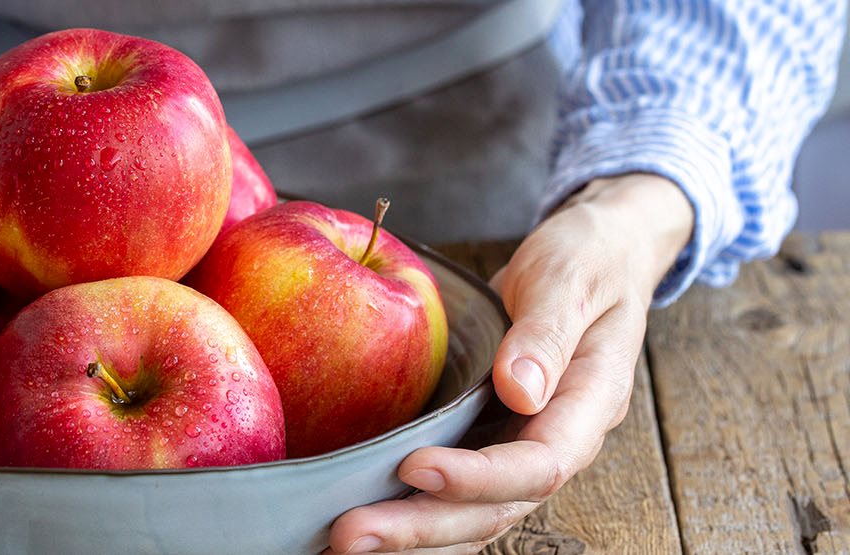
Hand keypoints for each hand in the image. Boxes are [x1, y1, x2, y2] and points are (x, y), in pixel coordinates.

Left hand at [324, 173, 693, 552]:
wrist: (597, 254)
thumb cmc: (586, 258)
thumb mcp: (571, 277)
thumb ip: (547, 332)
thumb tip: (520, 389)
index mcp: (589, 404)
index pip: (539, 465)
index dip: (476, 477)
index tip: (413, 466)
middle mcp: (557, 440)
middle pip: (494, 509)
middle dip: (423, 528)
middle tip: (351, 534)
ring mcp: (521, 445)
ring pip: (471, 515)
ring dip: (411, 535)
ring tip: (345, 542)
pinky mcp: (489, 440)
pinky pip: (454, 495)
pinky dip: (413, 512)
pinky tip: (362, 517)